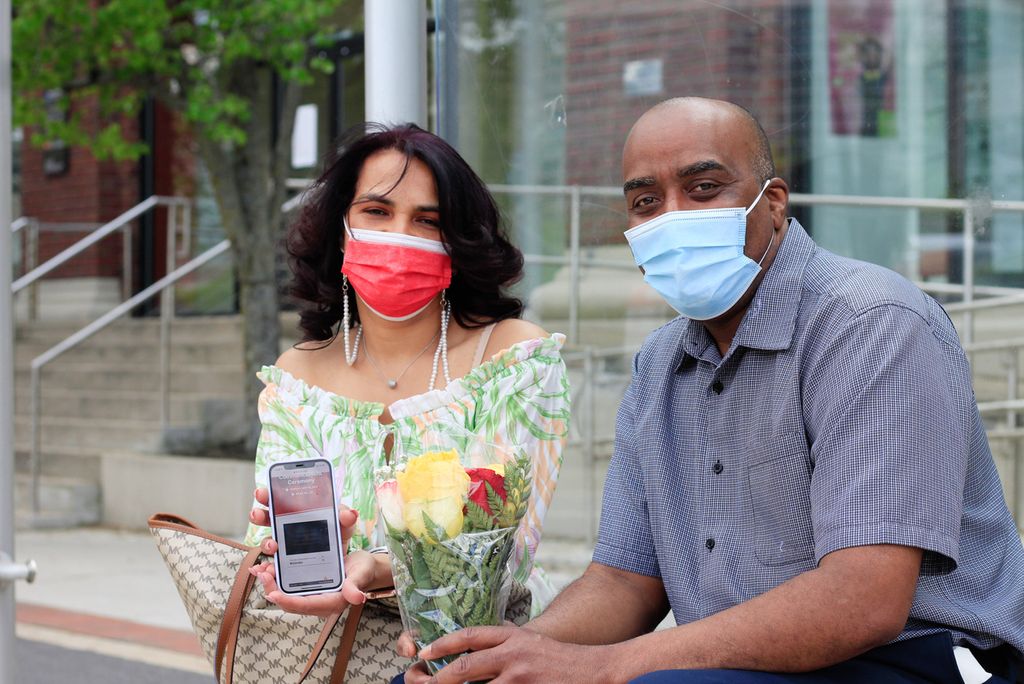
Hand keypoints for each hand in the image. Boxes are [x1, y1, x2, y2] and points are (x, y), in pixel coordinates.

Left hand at [248, 487, 382, 616]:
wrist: (363, 566)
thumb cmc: (364, 570)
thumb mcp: (361, 574)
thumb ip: (355, 585)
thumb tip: (358, 597)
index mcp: (330, 602)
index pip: (305, 605)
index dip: (288, 601)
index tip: (273, 593)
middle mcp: (316, 599)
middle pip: (289, 601)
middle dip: (273, 589)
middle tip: (262, 573)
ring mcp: (309, 592)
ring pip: (285, 592)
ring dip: (270, 582)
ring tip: (259, 569)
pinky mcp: (305, 583)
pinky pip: (286, 583)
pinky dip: (274, 575)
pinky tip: (264, 565)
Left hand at [398, 625, 605, 683]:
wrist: (593, 669)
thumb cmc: (558, 658)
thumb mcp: (530, 640)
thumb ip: (504, 641)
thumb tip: (475, 644)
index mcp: (512, 637)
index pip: (470, 636)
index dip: (444, 644)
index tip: (425, 653)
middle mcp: (513, 654)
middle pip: (466, 666)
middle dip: (442, 678)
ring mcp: (520, 677)